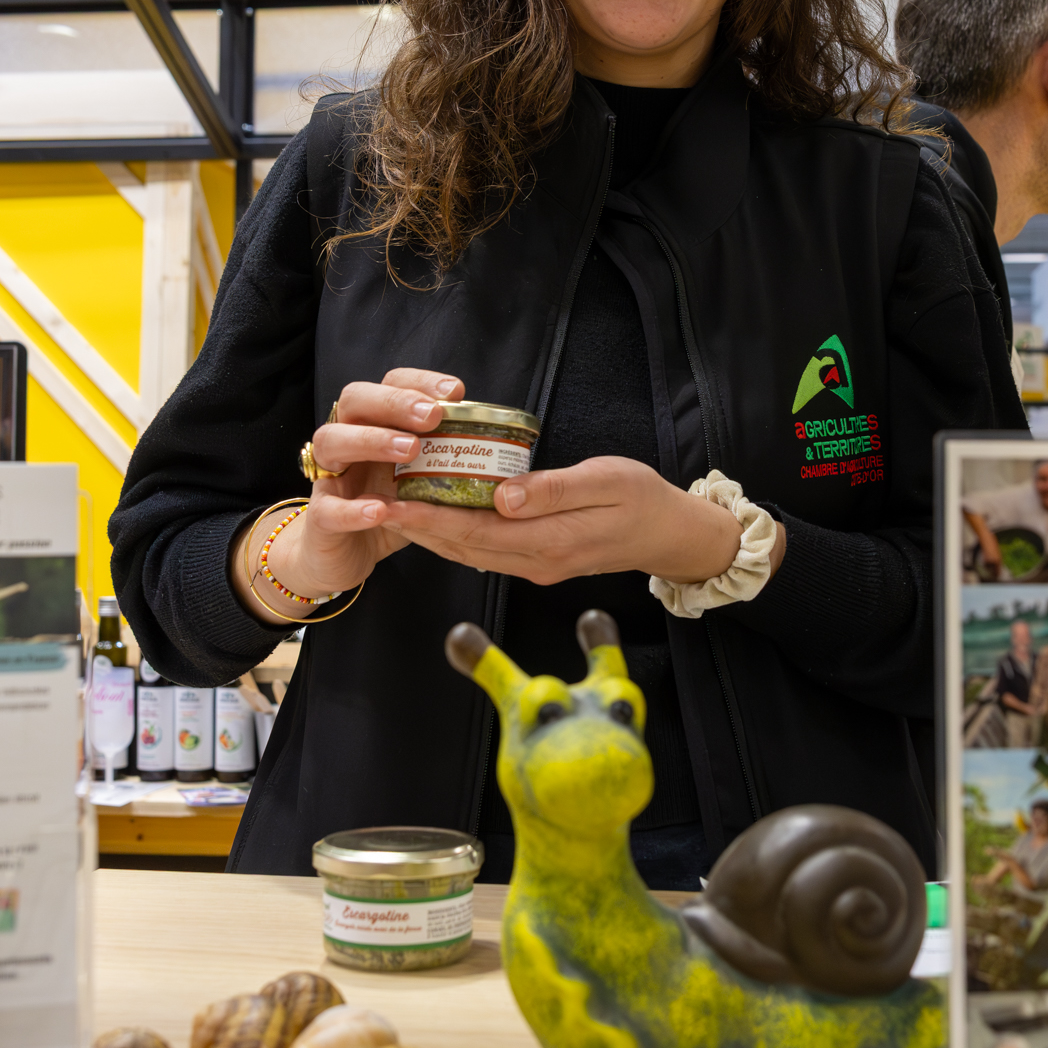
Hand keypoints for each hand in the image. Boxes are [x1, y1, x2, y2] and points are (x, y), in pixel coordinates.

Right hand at [232, 368, 461, 616]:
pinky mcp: (319, 519)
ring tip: (410, 450)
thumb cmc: (388, 506)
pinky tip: (379, 510)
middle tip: (432, 416)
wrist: (345, 554)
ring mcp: (329, 477)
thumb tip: (494, 440)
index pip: (388, 384)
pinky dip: (353, 509)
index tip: (455, 391)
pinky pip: (328, 509)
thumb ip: (445, 456)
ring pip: (331, 441)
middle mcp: (347, 441)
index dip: (418, 382)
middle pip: (354, 400)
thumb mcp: (422, 477)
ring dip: (371, 440)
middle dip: (394, 402)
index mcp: (373, 424)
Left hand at [387, 456, 768, 586]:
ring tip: (396, 509)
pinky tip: (440, 518)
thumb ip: (552, 489)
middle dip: (418, 527)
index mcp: (550, 540)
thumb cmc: (642, 498)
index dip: (430, 517)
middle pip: (463, 548)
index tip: (394, 500)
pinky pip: (488, 552)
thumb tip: (501, 495)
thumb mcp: (605, 481)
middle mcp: (537, 561)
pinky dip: (458, 536)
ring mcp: (538, 566)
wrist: (670, 533)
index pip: (475, 531)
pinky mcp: (541, 561)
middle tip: (377, 503)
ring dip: (433, 534)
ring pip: (472, 553)